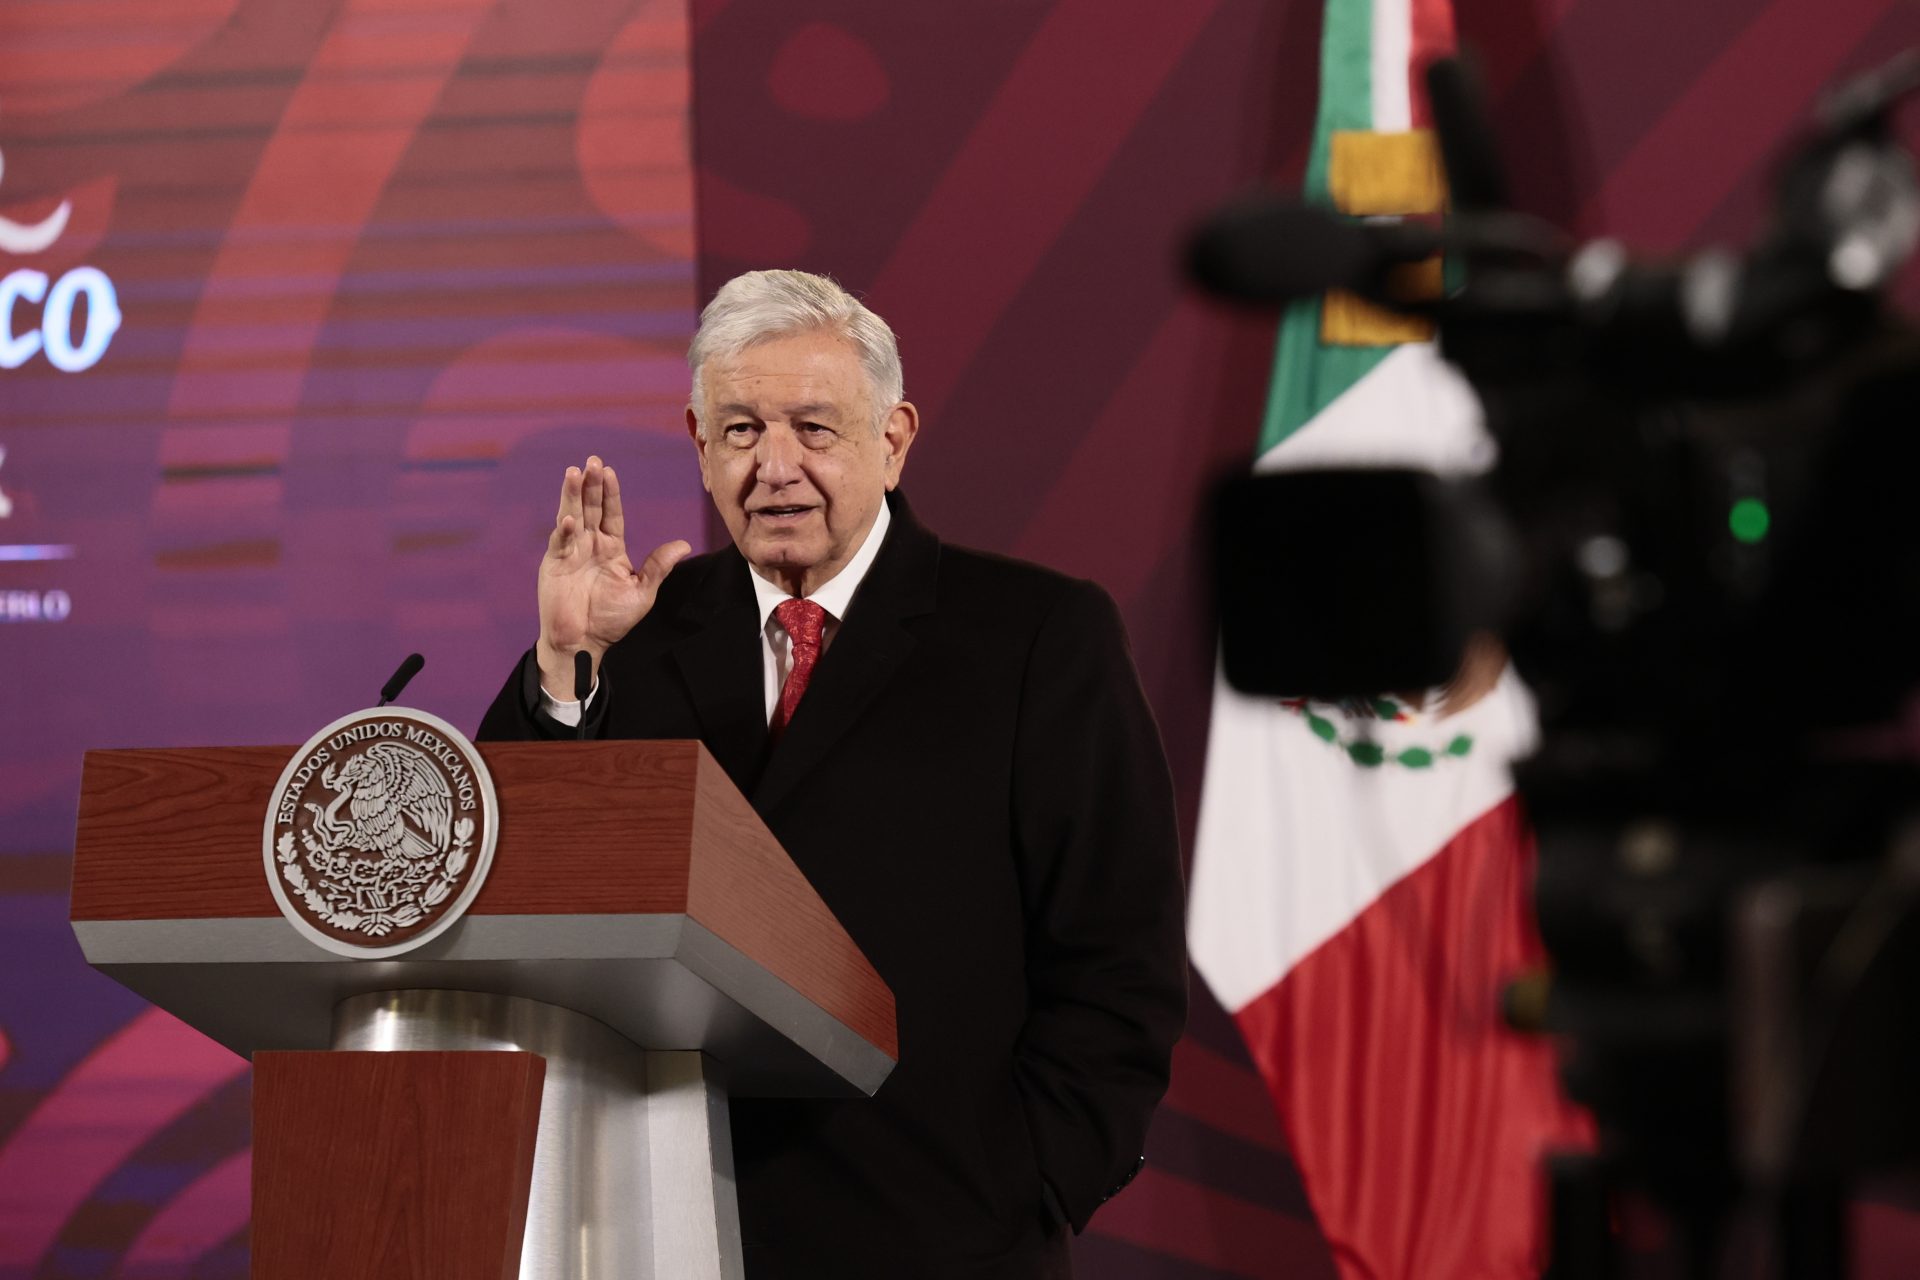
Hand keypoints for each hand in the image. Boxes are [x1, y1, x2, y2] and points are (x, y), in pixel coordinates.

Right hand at [535, 456, 690, 699]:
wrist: (584, 642)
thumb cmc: (612, 620)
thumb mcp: (641, 592)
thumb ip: (658, 567)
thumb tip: (684, 544)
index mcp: (611, 548)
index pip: (612, 513)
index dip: (610, 493)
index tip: (610, 471)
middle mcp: (590, 545)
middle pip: (591, 508)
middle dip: (591, 485)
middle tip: (593, 460)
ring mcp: (571, 552)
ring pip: (572, 516)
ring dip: (572, 495)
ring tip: (574, 473)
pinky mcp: (554, 565)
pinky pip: (560, 543)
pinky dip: (564, 531)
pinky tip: (570, 519)